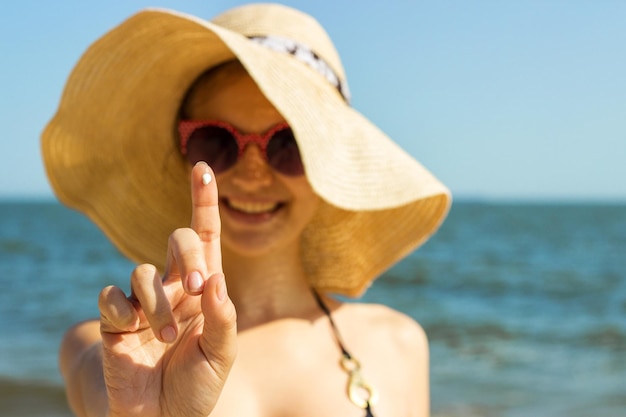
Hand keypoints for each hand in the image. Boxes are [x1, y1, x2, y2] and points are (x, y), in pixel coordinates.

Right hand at [97, 162, 236, 416]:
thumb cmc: (197, 386)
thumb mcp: (221, 354)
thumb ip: (223, 318)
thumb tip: (216, 279)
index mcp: (204, 291)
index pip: (205, 238)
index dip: (203, 202)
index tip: (202, 166)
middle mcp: (175, 289)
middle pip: (178, 241)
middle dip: (187, 254)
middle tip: (198, 286)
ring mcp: (143, 303)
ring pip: (143, 272)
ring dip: (157, 303)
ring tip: (164, 339)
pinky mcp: (115, 321)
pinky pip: (111, 297)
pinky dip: (121, 309)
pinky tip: (130, 329)